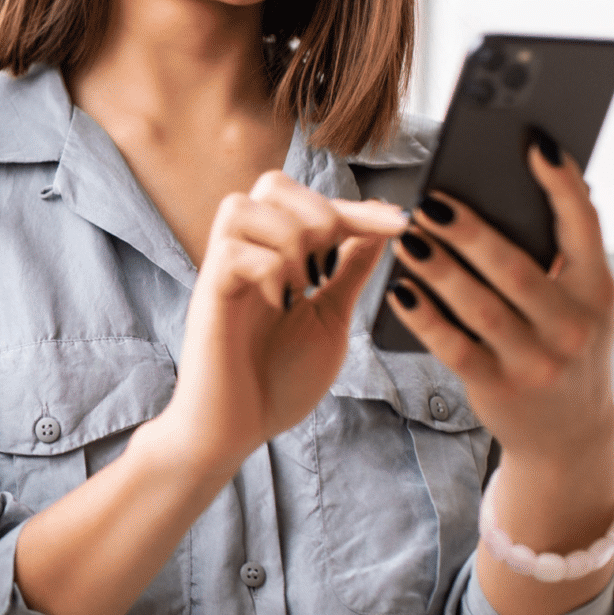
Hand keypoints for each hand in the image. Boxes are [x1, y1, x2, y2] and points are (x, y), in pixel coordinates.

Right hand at [15, 170, 402, 614]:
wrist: (235, 431)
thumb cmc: (277, 381)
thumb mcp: (329, 319)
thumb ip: (349, 273)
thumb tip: (380, 232)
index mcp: (278, 257)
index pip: (316, 206)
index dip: (362, 208)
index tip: (404, 221)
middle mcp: (247, 255)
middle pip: (271, 183)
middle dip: (316, 209)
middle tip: (331, 258)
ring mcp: (223, 273)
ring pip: (242, 205)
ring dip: (287, 236)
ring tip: (302, 282)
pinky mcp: (208, 296)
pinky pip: (232, 250)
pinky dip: (267, 267)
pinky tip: (280, 301)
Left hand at [380, 140, 613, 476]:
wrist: (569, 436)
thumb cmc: (564, 346)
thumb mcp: (582, 303)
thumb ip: (561, 256)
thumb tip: (518, 184)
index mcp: (599, 291)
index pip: (585, 227)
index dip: (562, 185)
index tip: (534, 144)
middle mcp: (574, 327)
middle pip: (516, 269)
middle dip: (471, 232)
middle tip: (432, 201)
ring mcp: (537, 361)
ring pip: (480, 306)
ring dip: (439, 268)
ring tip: (408, 236)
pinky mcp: (498, 387)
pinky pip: (453, 346)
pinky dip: (425, 316)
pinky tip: (400, 289)